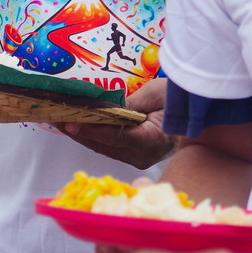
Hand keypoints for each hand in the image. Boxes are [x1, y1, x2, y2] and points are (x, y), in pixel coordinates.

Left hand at [58, 77, 174, 168]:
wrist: (195, 111)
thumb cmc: (178, 99)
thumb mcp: (155, 95)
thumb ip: (129, 104)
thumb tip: (102, 110)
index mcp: (154, 140)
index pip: (117, 137)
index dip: (93, 131)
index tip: (72, 125)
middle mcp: (144, 155)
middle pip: (105, 145)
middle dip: (79, 132)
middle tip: (56, 119)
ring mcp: (139, 158)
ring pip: (104, 148)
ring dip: (82, 135)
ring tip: (60, 121)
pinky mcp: (134, 155)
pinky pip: (109, 147)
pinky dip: (93, 136)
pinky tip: (76, 127)